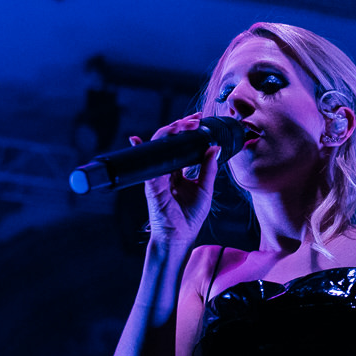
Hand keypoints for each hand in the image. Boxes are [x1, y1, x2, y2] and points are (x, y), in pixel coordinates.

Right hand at [132, 112, 220, 245]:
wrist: (180, 236)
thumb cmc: (190, 216)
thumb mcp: (205, 189)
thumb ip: (208, 168)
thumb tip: (215, 148)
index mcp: (178, 172)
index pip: (181, 146)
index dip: (187, 132)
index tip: (198, 121)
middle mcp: (166, 171)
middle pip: (169, 142)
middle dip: (179, 127)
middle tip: (193, 119)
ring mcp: (157, 176)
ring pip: (158, 148)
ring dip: (168, 133)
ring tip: (180, 125)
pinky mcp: (151, 184)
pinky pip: (148, 163)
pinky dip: (145, 150)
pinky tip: (140, 140)